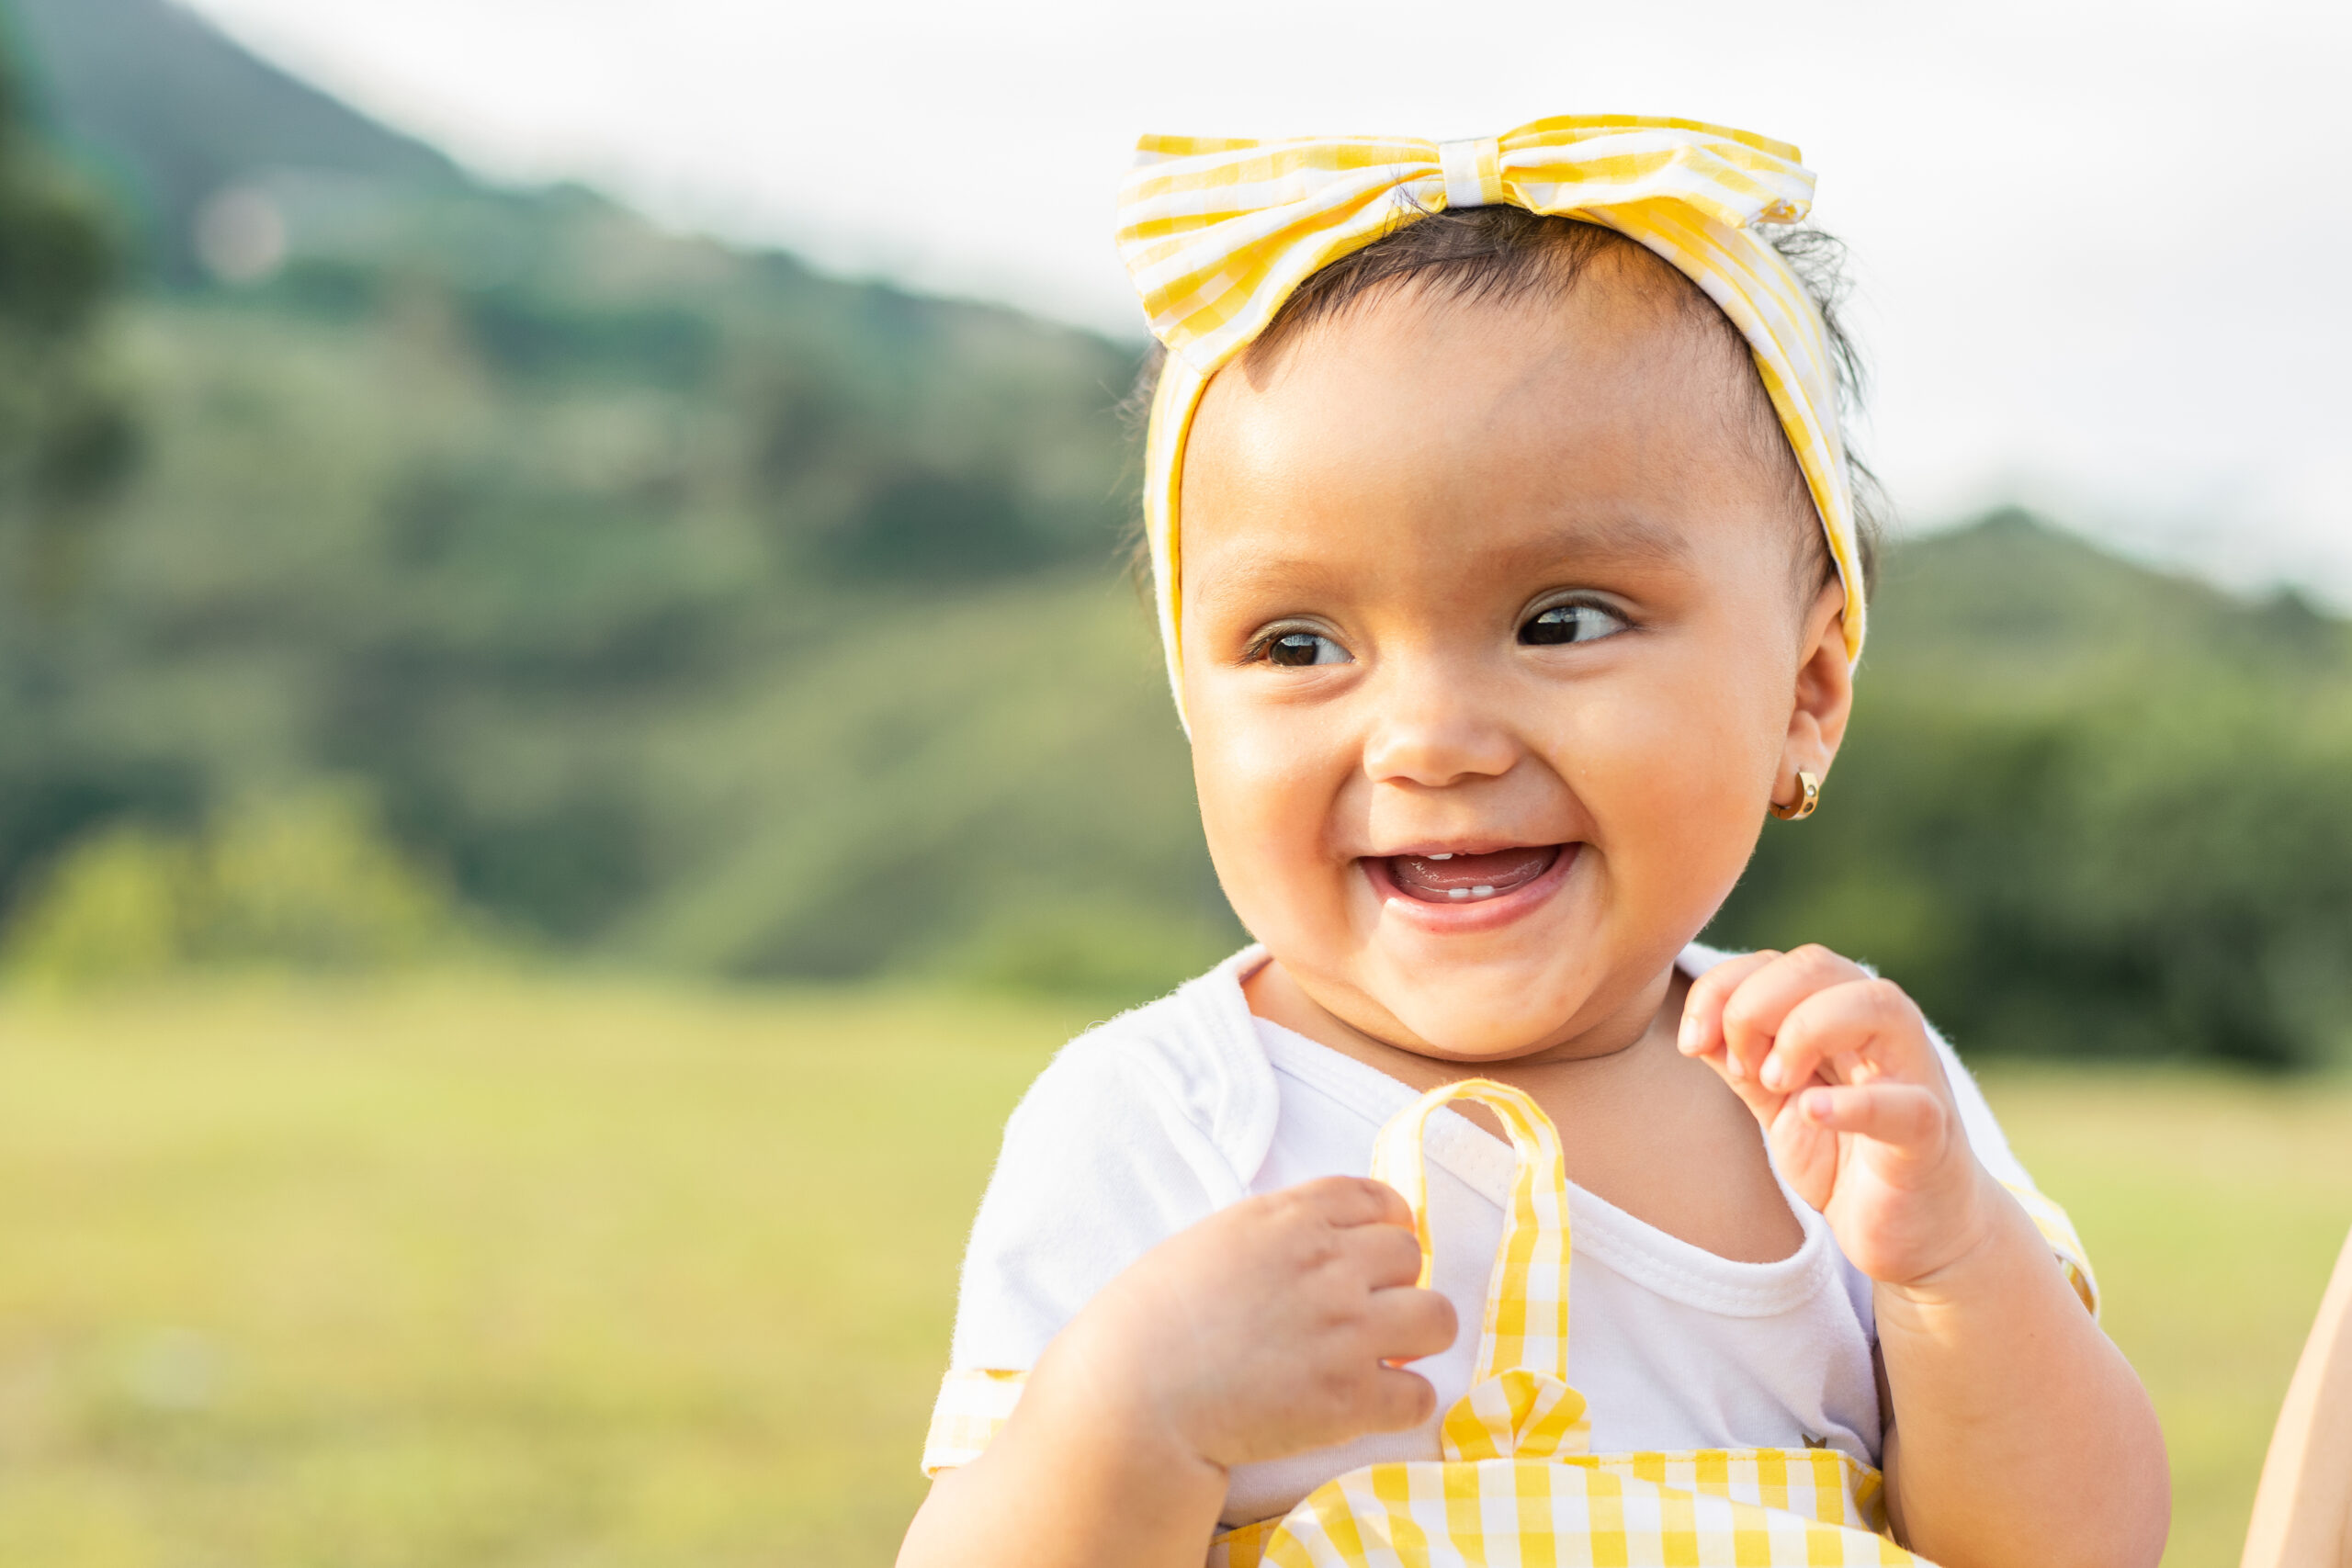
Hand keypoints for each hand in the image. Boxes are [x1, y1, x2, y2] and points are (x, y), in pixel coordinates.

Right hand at [1052, 1176, 1457, 1471]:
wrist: (1131, 1396)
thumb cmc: (1150, 1319)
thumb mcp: (1213, 1241)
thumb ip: (1276, 1233)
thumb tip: (1323, 1246)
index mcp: (1291, 1219)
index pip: (1380, 1200)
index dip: (1388, 1228)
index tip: (1377, 1254)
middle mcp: (1329, 1266)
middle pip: (1412, 1257)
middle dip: (1394, 1286)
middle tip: (1364, 1315)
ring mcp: (1346, 1331)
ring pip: (1437, 1319)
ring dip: (1415, 1339)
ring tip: (1383, 1358)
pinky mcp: (1350, 1400)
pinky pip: (1421, 1395)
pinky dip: (1402, 1403)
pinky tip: (1369, 1406)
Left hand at [1677, 945, 1996, 1289]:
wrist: (1913, 1234)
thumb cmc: (1845, 1156)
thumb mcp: (1777, 1105)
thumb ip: (1741, 1063)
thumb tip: (1695, 1030)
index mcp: (1839, 1013)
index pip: (1775, 962)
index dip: (1721, 989)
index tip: (1690, 1042)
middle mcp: (1881, 1029)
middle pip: (1817, 965)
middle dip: (1754, 1005)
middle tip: (1739, 1068)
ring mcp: (1914, 1075)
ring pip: (1876, 1005)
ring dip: (1805, 1031)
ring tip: (1775, 1084)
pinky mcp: (1930, 1135)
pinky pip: (1905, 1105)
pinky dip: (1855, 1103)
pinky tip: (1812, 1111)